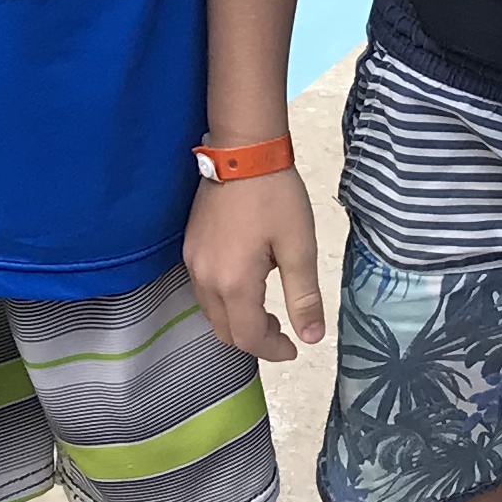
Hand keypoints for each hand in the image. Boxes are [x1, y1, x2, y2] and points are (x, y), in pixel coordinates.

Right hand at [187, 165, 323, 365]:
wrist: (242, 151)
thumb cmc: (276, 197)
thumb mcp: (298, 247)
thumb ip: (303, 297)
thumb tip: (312, 337)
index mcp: (233, 283)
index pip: (248, 337)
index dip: (273, 350)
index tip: (295, 348)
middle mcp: (205, 279)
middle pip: (224, 330)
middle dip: (253, 339)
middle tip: (282, 330)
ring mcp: (193, 262)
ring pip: (211, 312)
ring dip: (237, 321)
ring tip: (267, 310)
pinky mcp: (189, 247)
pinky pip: (203, 291)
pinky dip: (224, 302)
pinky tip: (246, 284)